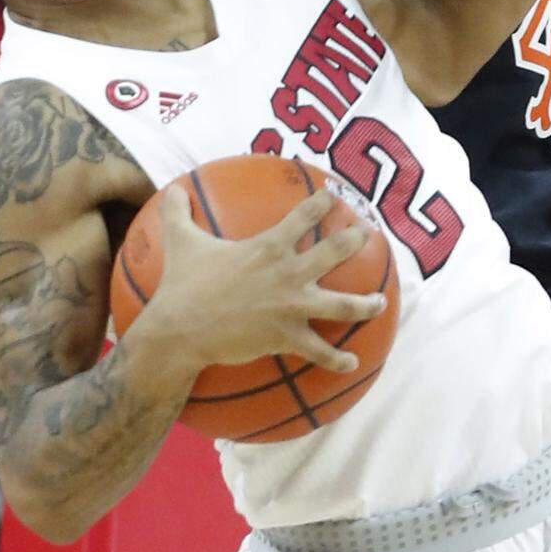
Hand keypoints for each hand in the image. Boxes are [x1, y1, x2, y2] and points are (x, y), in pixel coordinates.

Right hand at [145, 185, 381, 374]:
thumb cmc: (183, 285)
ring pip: (342, 306)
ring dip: (366, 304)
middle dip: (356, 240)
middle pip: (335, 251)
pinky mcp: (286, 337)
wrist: (180, 331)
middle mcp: (287, 273)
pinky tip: (352, 362)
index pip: (303, 216)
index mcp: (268, 246)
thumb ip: (177, 212)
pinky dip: (338, 359)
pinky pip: (320, 352)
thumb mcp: (180, 241)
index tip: (334, 196)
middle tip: (368, 234)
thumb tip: (170, 188)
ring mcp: (291, 307)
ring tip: (380, 301)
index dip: (322, 202)